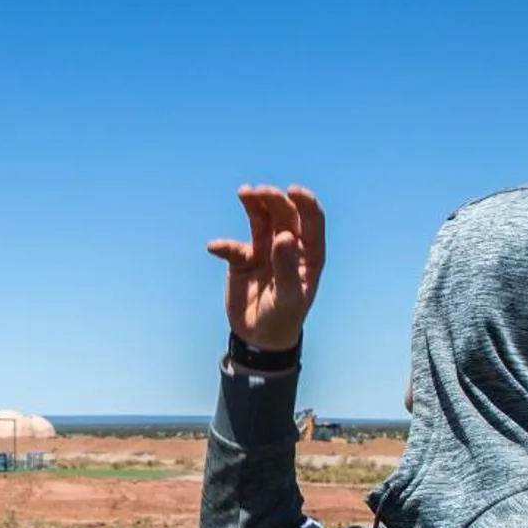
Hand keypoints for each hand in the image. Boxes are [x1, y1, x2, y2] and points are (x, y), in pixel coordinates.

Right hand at [207, 185, 325, 351]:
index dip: (305, 202)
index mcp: (309, 253)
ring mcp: (265, 250)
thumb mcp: (288, 297)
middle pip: (284, 213)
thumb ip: (286, 266)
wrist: (258, 337)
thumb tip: (284, 235)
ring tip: (244, 193)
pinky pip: (233, 247)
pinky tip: (216, 248)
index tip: (292, 190)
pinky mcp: (243, 259)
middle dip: (273, 199)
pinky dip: (224, 245)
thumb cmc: (283, 318)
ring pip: (261, 219)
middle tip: (258, 191)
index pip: (311, 220)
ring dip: (253, 205)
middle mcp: (289, 246)